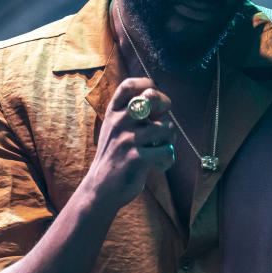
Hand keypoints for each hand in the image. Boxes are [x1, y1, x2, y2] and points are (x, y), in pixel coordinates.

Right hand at [87, 78, 175, 205]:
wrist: (101, 187)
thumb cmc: (116, 155)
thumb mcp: (116, 128)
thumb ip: (132, 112)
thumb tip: (158, 95)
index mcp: (113, 112)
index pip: (129, 85)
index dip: (148, 85)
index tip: (154, 95)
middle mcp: (118, 121)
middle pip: (151, 98)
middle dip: (165, 105)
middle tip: (163, 121)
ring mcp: (126, 139)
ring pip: (166, 127)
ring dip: (170, 139)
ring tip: (161, 148)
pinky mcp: (135, 157)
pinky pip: (166, 151)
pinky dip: (168, 160)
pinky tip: (158, 166)